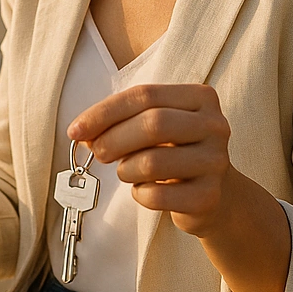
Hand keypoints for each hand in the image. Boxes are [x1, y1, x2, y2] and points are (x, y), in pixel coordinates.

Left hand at [68, 83, 233, 236]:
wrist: (217, 196)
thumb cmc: (175, 153)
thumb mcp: (151, 128)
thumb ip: (118, 122)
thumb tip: (79, 132)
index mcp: (201, 97)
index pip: (144, 95)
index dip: (104, 112)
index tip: (75, 130)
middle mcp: (215, 126)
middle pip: (153, 123)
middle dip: (113, 140)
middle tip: (97, 153)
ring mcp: (216, 162)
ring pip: (153, 162)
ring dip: (126, 170)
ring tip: (127, 172)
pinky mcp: (209, 197)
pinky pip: (157, 195)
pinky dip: (140, 194)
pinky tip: (145, 190)